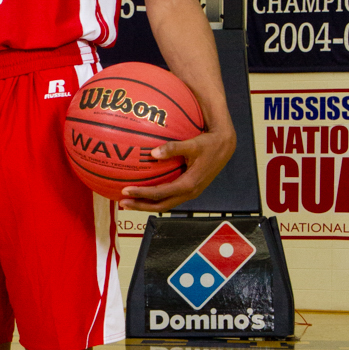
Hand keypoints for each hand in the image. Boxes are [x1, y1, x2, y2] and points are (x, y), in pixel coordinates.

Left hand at [119, 123, 236, 212]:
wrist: (225, 146)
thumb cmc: (209, 143)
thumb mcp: (192, 144)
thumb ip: (173, 148)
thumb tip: (153, 153)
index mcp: (188, 184)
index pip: (160, 194)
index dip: (142, 193)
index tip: (125, 190)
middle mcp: (189, 192)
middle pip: (161, 205)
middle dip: (141, 205)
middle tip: (123, 202)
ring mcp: (190, 192)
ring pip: (165, 204)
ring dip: (147, 204)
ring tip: (130, 201)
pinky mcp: (190, 189)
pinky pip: (170, 197)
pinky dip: (156, 197)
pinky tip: (145, 191)